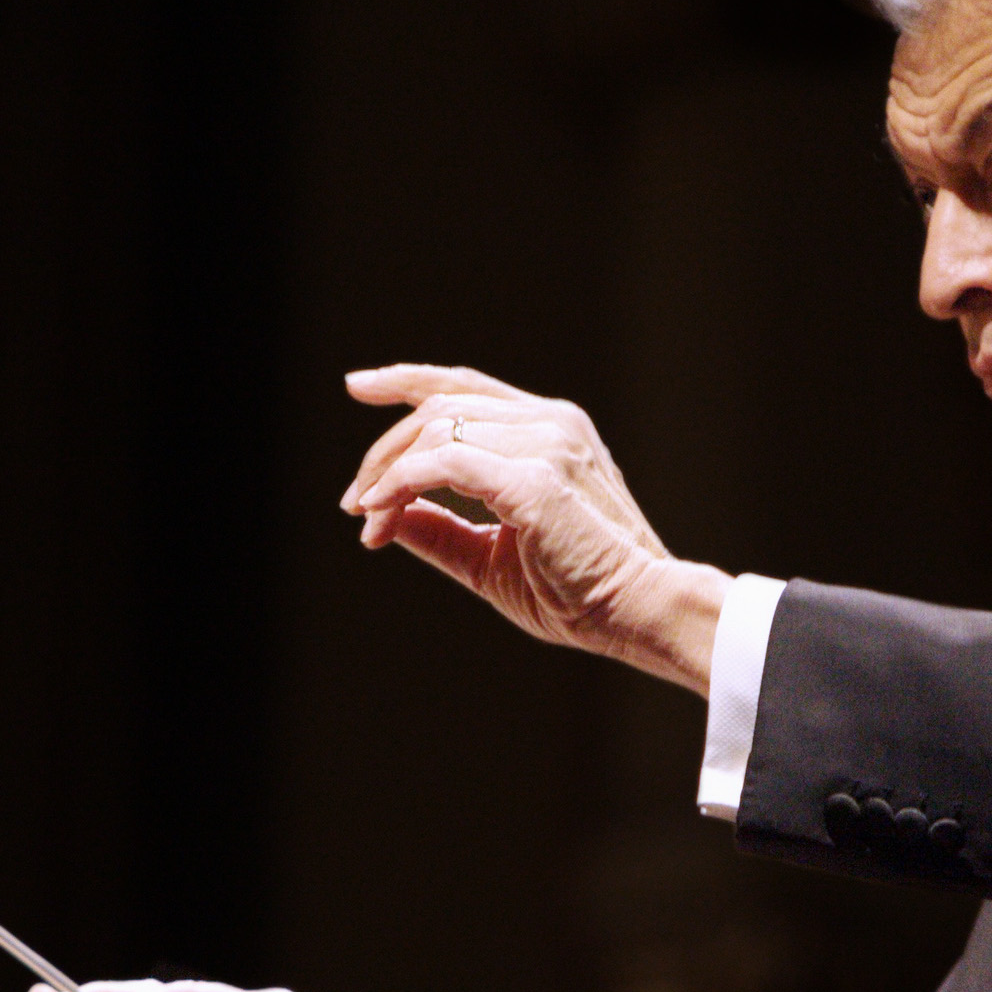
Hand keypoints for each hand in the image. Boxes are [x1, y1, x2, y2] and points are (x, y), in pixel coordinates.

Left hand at [340, 364, 726, 694]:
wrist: (637, 612)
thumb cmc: (577, 592)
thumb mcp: (490, 556)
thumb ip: (441, 528)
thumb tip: (382, 514)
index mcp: (552, 428)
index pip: (467, 386)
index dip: (408, 378)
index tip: (359, 385)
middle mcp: (552, 422)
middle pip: (440, 404)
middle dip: (383, 450)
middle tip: (354, 502)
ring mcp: (548, 444)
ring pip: (437, 428)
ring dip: (387, 474)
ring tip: (368, 519)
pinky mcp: (536, 478)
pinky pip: (446, 460)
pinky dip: (402, 483)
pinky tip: (382, 513)